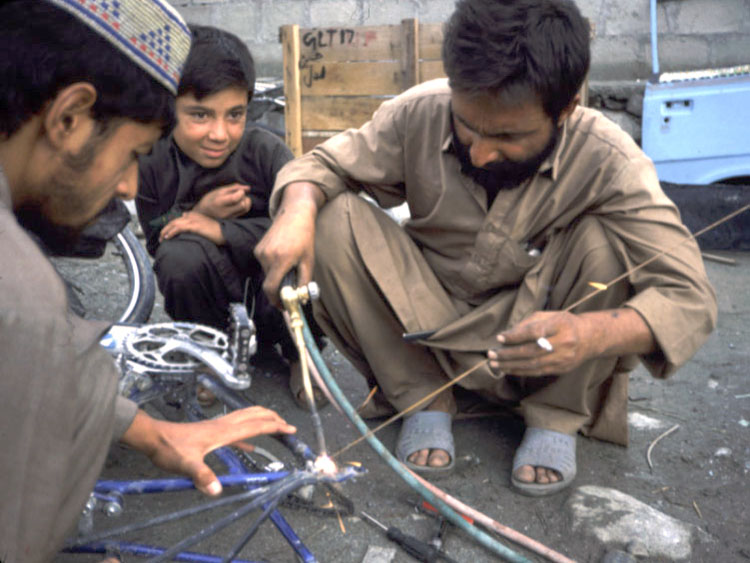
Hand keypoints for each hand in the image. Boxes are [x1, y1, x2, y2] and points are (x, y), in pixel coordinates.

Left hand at [121, 407, 295, 495]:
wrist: (153, 436)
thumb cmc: (169, 448)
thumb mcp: (186, 464)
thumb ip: (202, 476)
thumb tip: (217, 490)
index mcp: (223, 432)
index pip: (255, 425)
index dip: (274, 427)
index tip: (290, 429)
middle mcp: (223, 425)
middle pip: (254, 416)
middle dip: (273, 419)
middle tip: (288, 426)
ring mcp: (217, 427)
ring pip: (246, 418)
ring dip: (262, 419)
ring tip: (274, 426)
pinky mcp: (211, 432)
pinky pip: (236, 430)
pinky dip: (248, 434)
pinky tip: (250, 444)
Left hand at [160, 211, 224, 244]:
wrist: (225, 232)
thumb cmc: (217, 231)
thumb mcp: (205, 224)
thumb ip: (196, 220)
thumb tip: (185, 215)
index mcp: (195, 214)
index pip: (179, 219)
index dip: (171, 225)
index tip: (166, 233)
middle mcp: (192, 215)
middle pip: (174, 220)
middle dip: (165, 228)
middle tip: (160, 237)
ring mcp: (193, 220)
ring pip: (174, 224)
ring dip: (166, 231)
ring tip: (162, 238)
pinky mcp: (194, 226)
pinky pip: (178, 228)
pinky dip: (171, 232)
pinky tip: (167, 237)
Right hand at [194, 183, 251, 219]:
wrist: (203, 214)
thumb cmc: (210, 199)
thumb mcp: (219, 190)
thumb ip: (234, 188)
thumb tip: (249, 188)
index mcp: (219, 202)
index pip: (235, 199)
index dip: (240, 193)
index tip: (238, 190)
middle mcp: (224, 212)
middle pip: (243, 204)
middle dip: (244, 197)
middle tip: (239, 194)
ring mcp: (229, 217)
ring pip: (245, 208)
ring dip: (246, 201)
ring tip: (239, 198)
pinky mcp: (232, 220)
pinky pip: (243, 212)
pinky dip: (244, 205)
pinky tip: (238, 203)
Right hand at [254, 182, 323, 306]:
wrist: (294, 213)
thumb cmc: (304, 236)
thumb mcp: (309, 261)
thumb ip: (304, 282)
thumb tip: (300, 298)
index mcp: (281, 259)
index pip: (271, 288)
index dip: (276, 300)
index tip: (282, 306)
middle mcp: (267, 256)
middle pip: (269, 282)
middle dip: (280, 287)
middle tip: (292, 286)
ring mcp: (260, 251)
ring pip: (267, 274)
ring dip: (277, 276)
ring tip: (290, 265)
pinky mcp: (258, 248)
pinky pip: (264, 265)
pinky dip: (273, 267)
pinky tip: (283, 257)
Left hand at [487, 311, 592, 376]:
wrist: (590, 338)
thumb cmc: (563, 323)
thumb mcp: (548, 316)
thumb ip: (528, 324)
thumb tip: (506, 336)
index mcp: (561, 325)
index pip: (535, 332)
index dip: (516, 336)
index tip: (499, 338)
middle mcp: (564, 343)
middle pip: (532, 351)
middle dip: (508, 354)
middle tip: (491, 354)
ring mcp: (564, 358)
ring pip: (533, 365)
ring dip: (511, 365)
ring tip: (495, 364)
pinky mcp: (561, 369)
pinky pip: (537, 372)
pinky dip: (520, 371)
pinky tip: (508, 370)